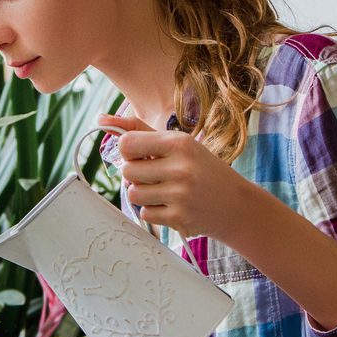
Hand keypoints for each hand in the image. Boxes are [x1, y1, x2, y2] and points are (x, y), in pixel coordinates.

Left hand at [99, 114, 257, 240]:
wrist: (236, 204)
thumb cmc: (201, 169)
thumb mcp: (178, 143)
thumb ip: (139, 130)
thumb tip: (101, 118)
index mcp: (179, 142)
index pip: (127, 143)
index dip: (128, 151)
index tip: (141, 156)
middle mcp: (181, 167)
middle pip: (127, 171)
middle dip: (136, 175)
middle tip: (155, 175)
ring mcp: (180, 195)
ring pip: (133, 194)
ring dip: (143, 194)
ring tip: (163, 190)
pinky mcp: (180, 218)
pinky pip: (145, 213)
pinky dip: (154, 211)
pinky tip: (172, 205)